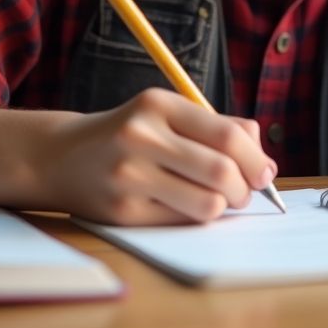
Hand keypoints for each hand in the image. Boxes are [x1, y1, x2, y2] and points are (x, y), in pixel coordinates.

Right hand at [38, 89, 277, 225]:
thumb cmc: (130, 134)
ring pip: (206, 204)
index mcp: (159, 105)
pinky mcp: (122, 212)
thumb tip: (263, 157)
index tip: (265, 173)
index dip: (256, 159)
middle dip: (244, 188)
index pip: (226, 135)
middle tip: (243, 192)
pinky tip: (185, 206)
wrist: (62, 156)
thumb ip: (216, 127)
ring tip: (217, 200)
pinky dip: (195, 217)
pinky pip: (181, 222)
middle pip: (221, 171)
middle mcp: (142, 136)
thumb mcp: (166, 114)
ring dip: (224, 207)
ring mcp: (129, 175)